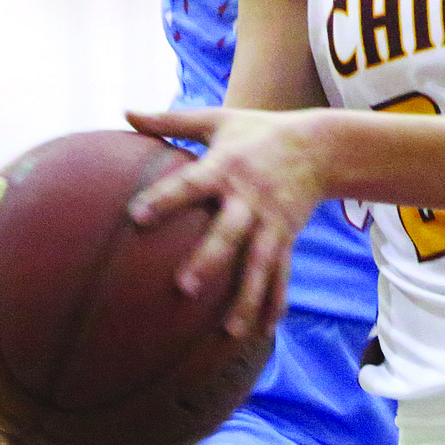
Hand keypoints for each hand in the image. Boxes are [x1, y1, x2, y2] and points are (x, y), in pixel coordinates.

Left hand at [127, 108, 324, 337]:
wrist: (320, 145)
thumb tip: (124, 111)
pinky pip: (281, 274)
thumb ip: (170, 120)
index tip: (136, 217)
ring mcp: (272, 222)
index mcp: (226, 167)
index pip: (191, 184)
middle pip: (229, 233)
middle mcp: (250, 198)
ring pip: (259, 264)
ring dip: (246, 297)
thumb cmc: (258, 131)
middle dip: (210, 260)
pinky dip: (274, 302)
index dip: (165, 199)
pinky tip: (262, 333)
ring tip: (229, 331)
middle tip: (184, 288)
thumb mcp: (218, 118)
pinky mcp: (287, 237)